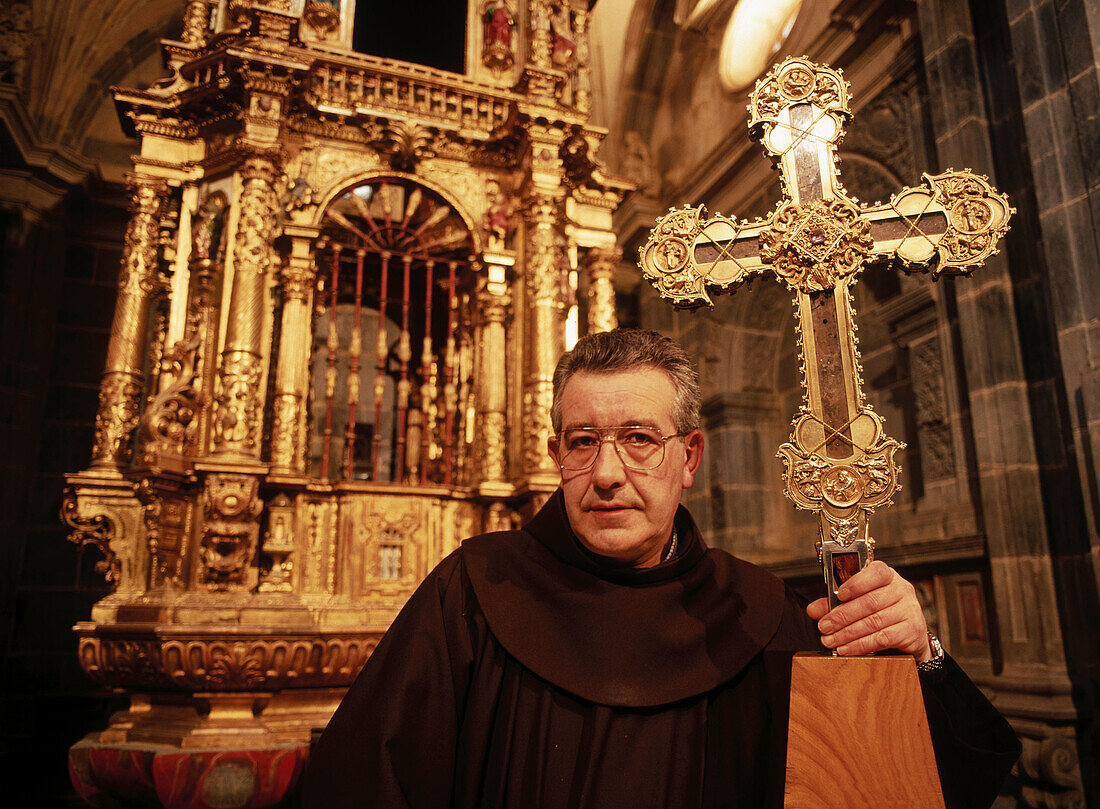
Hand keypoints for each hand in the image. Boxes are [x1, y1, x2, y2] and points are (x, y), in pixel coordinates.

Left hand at [806, 560, 931, 661]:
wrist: (910, 633)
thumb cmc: (882, 611)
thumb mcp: (859, 601)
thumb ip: (835, 603)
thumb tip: (812, 610)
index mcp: (887, 576)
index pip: (876, 573)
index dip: (856, 583)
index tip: (838, 595)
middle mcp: (901, 589)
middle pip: (870, 602)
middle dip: (842, 616)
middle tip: (824, 627)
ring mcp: (909, 609)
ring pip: (874, 621)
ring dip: (848, 633)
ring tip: (830, 640)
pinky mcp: (912, 630)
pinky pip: (883, 638)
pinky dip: (861, 645)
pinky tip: (846, 649)